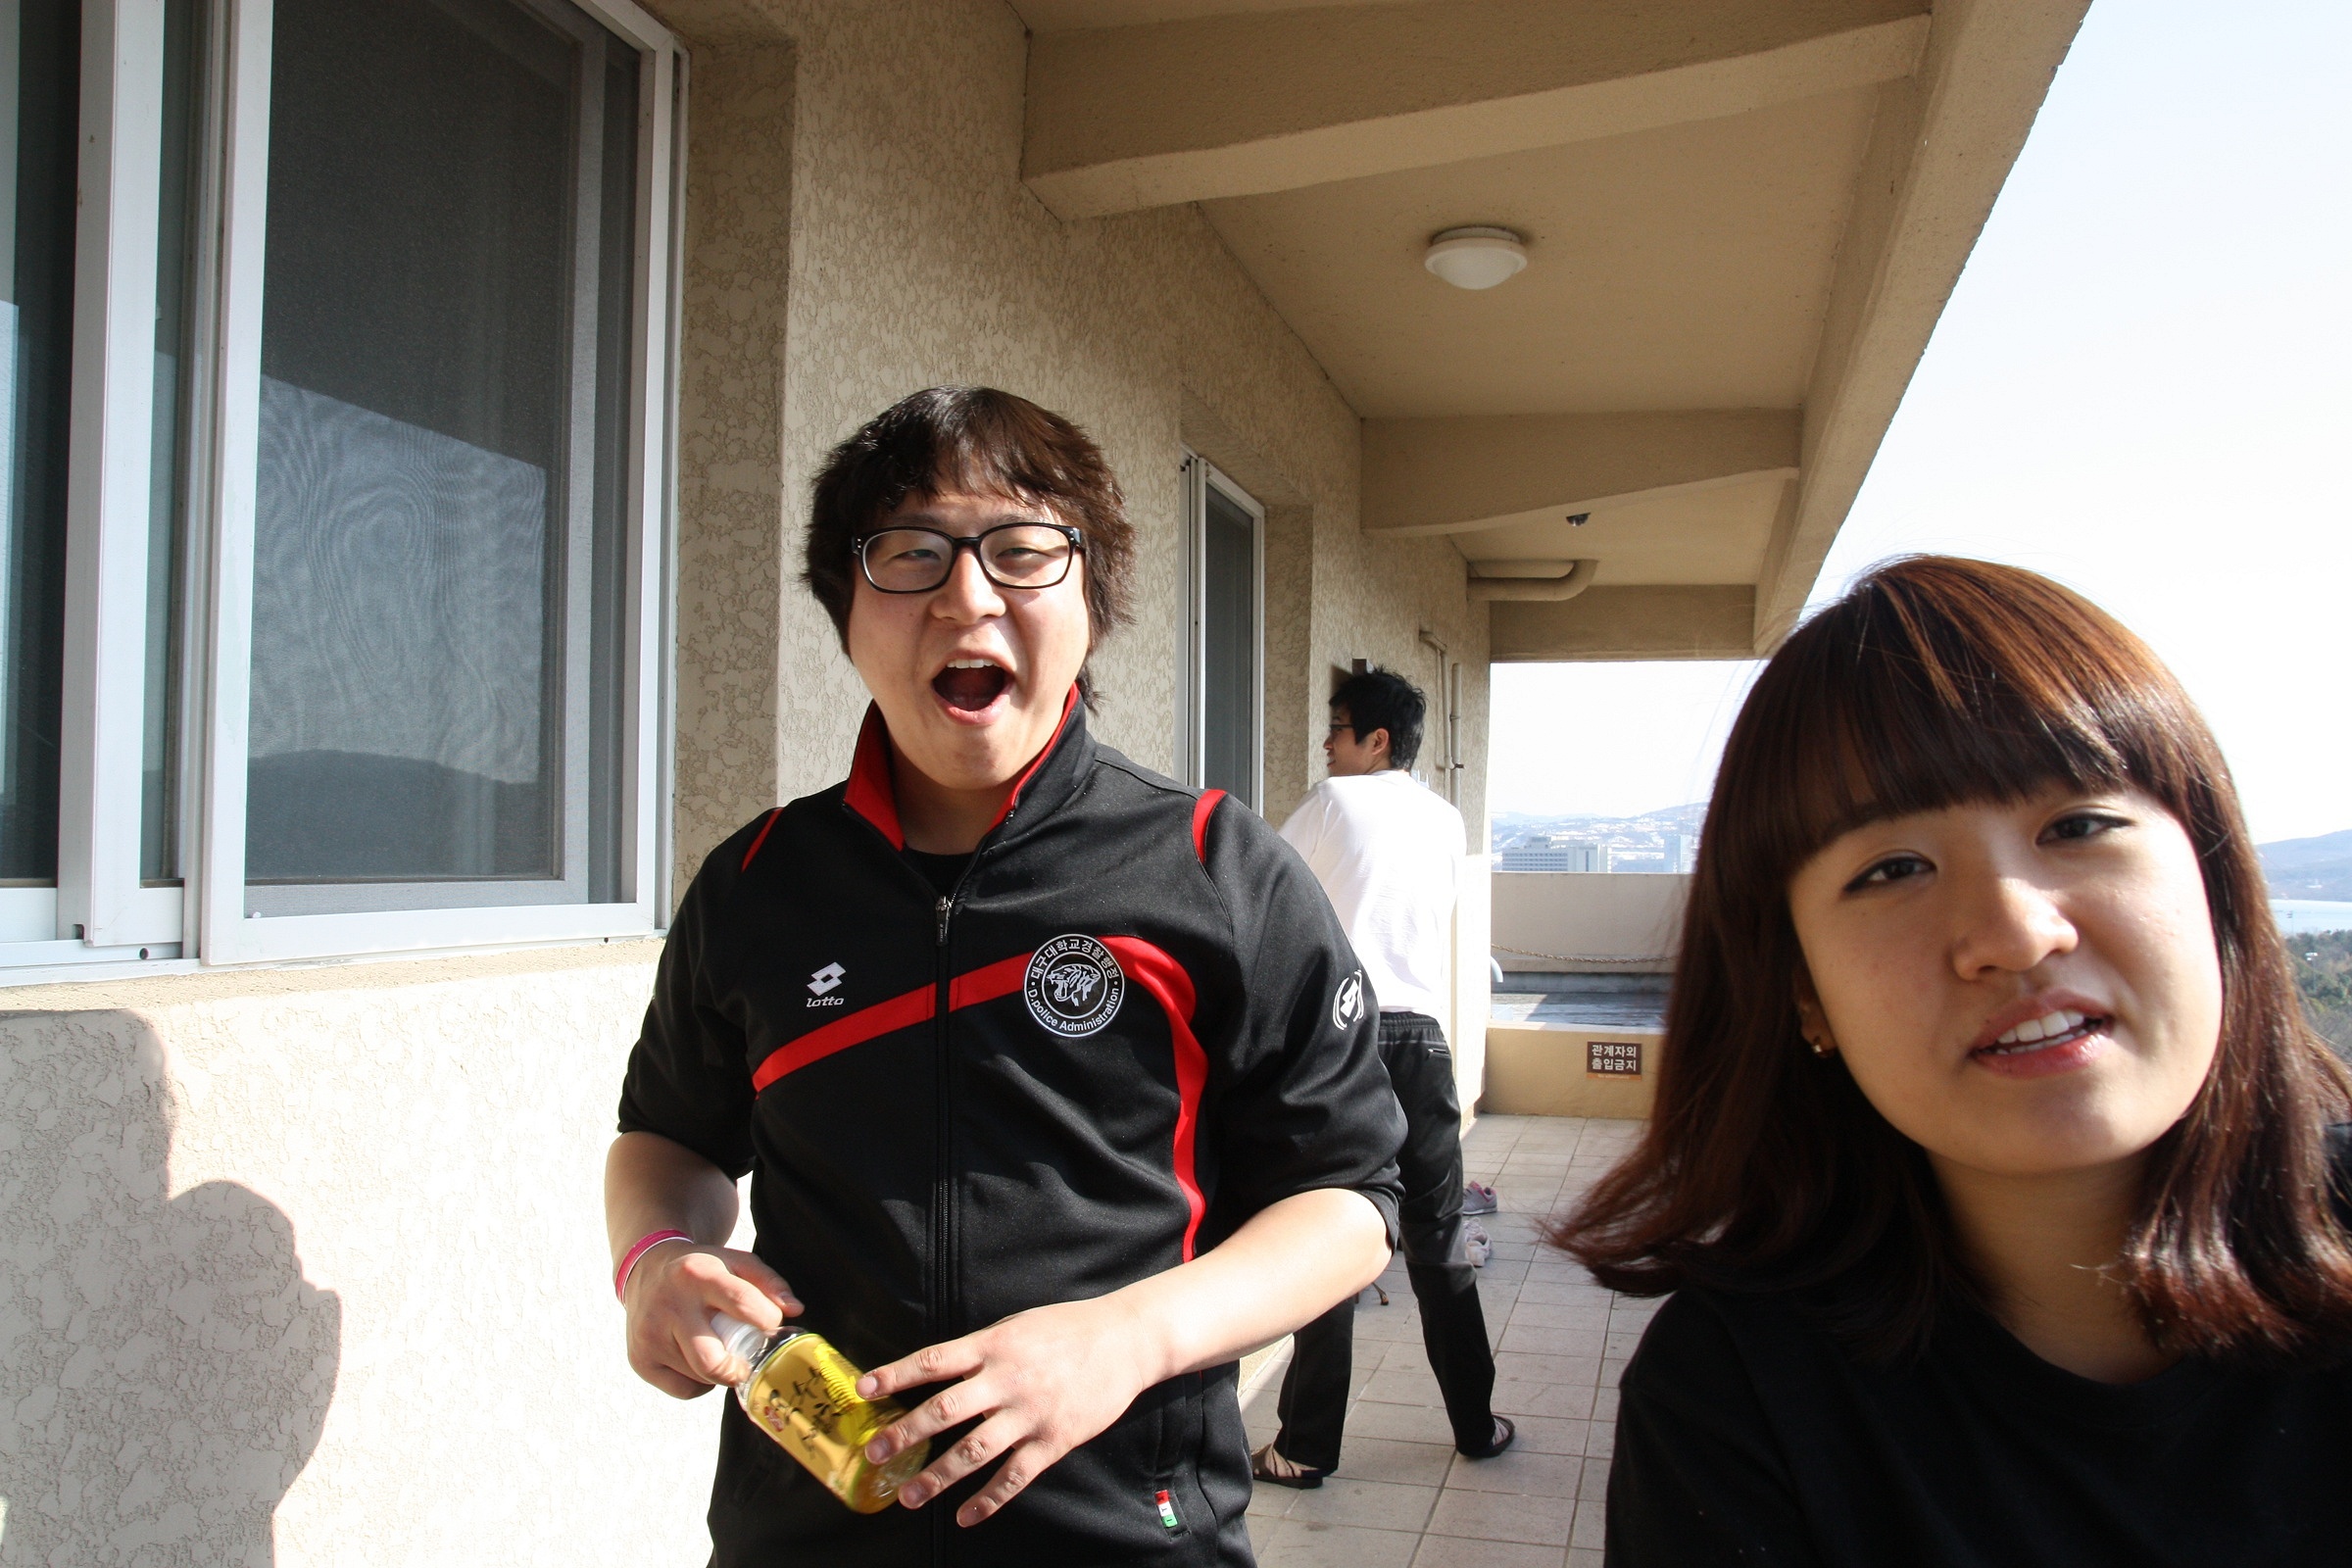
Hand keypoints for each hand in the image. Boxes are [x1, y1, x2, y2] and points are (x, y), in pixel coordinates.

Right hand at [623, 1243, 798, 1397]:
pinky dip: (700, 1382)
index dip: (767, 1320)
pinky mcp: (640, 1360)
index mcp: (698, 1275)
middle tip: (746, 1361)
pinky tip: (697, 1358)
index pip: (741, 1303)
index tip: (773, 1325)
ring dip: (719, 1372)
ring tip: (717, 1348)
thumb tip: (795, 1310)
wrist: (646, 1271)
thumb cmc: (701, 1270)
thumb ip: (768, 1282)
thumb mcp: (735, 1262)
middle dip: (738, 1369)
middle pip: (713, 1361)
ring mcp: (650, 1336)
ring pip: (700, 1377)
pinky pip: (684, 1390)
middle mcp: (670, 1306)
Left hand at [856, 1293, 1166, 1526]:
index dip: (896, 1375)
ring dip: (938, 1476)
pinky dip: (988, 1500)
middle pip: (945, 1410)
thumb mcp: (1017, 1326)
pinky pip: (1014, 1476)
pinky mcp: (1054, 1440)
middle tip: (874, 1454)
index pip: (934, 1361)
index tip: (863, 1389)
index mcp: (994, 1345)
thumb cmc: (1066, 1330)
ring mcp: (1030, 1413)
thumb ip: (980, 1350)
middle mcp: (1007, 1379)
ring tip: (908, 1495)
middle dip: (905, 1433)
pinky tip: (965, 1516)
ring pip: (974, 1451)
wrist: (1125, 1341)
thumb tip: (936, 1371)